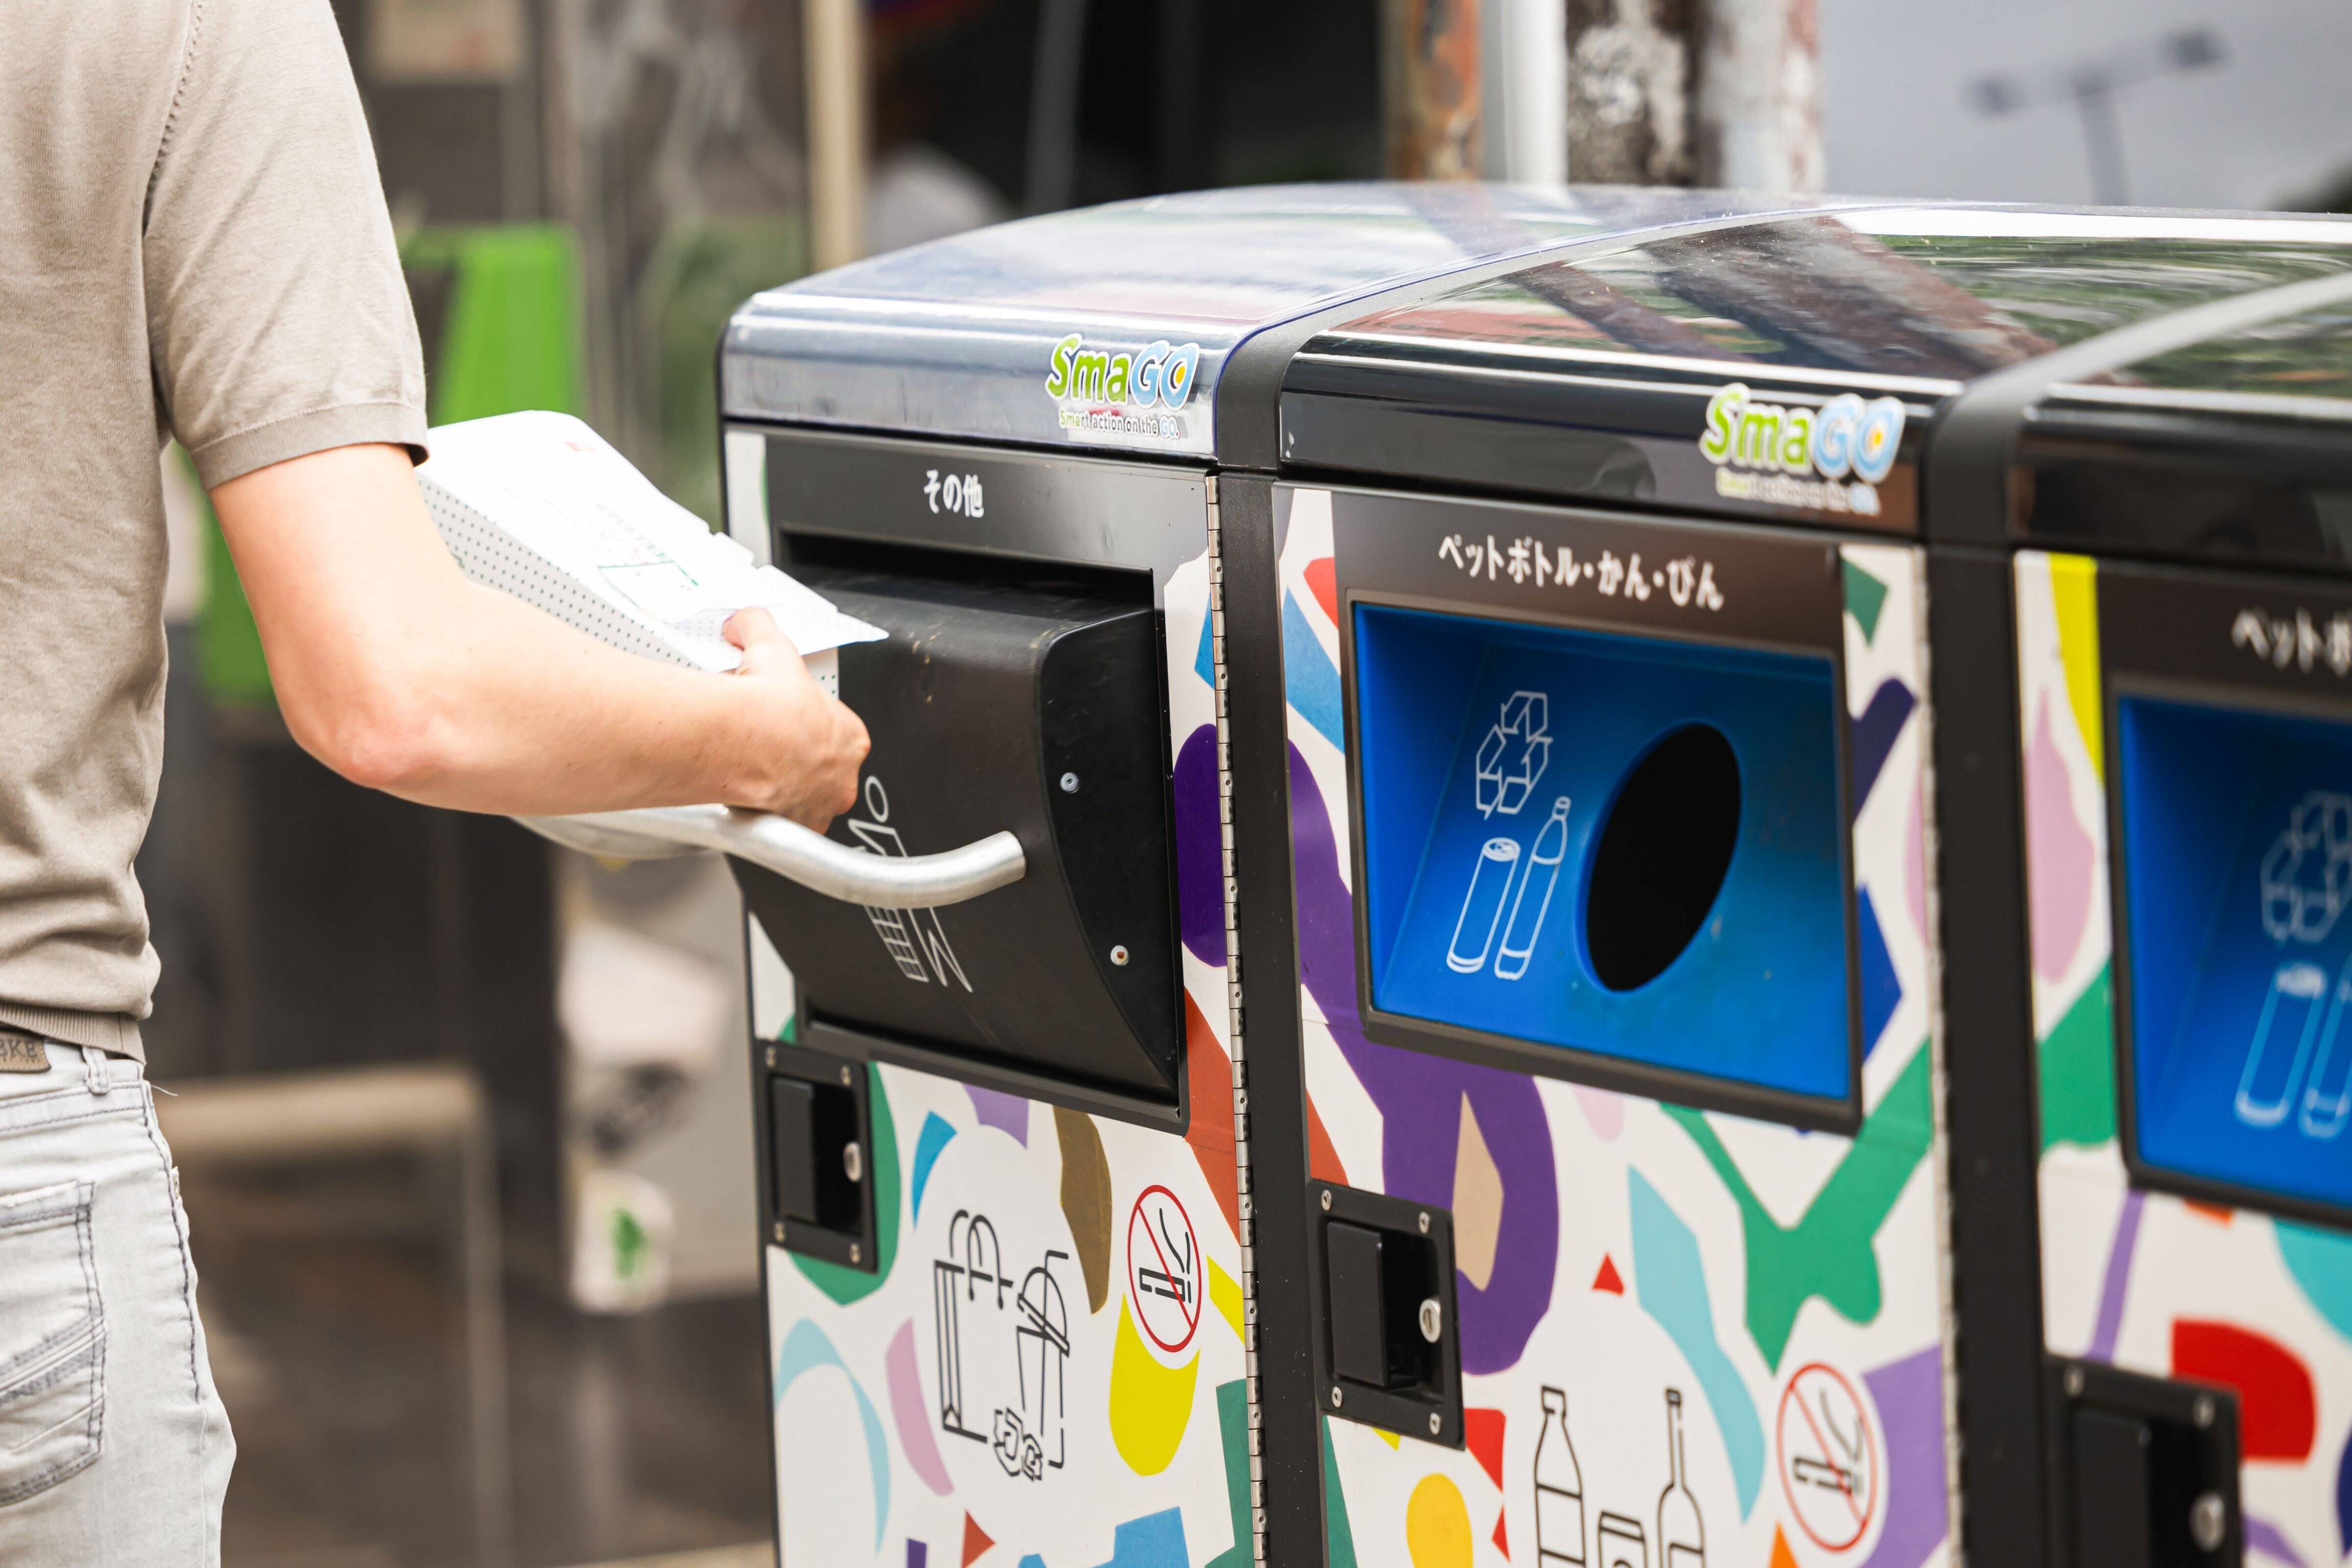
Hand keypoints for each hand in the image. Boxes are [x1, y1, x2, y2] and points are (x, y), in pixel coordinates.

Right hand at [722, 608, 870, 830]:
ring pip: (804, 799)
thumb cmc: (767, 703)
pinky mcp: (793, 828)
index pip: (836, 733)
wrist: (740, 741)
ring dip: (784, 789)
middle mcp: (843, 776)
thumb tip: (746, 620)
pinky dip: (765, 815)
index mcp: (851, 736)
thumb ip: (760, 627)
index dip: (809, 726)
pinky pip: (782, 824)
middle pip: (824, 769)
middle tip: (767, 747)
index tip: (787, 721)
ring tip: (754, 772)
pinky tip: (747, 797)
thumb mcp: (770, 645)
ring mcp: (821, 806)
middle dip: (799, 761)